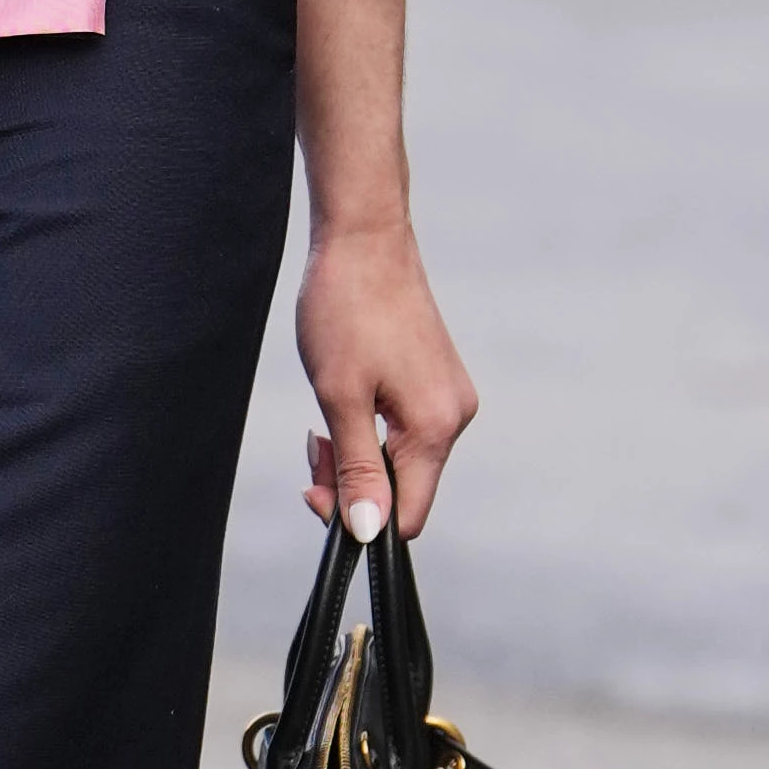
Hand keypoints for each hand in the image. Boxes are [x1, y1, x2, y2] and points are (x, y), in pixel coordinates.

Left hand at [296, 217, 472, 538]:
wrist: (363, 238)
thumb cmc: (346, 309)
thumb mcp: (340, 397)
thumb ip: (356, 468)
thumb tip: (368, 530)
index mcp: (437, 428)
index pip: (408, 515)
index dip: (360, 519)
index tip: (315, 488)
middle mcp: (455, 417)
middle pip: (403, 489)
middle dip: (351, 479)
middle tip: (313, 445)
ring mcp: (448, 397)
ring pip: (399, 458)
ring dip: (355, 451)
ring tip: (323, 415)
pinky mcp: (435, 380)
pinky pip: (403, 429)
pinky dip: (368, 427)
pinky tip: (344, 397)